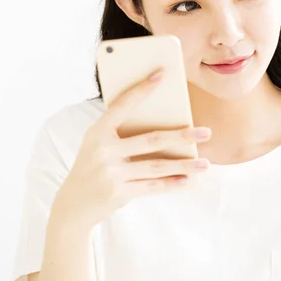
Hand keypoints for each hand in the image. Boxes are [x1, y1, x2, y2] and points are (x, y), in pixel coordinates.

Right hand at [51, 69, 211, 231]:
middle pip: (152, 140)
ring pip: (157, 166)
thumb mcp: (98, 144)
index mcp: (97, 132)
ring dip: (184, 165)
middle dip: (183, 136)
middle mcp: (103, 151)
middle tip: (207, 132)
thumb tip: (165, 120)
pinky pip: (152, 186)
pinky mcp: (119, 193)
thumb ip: (121, 131)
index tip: (162, 74)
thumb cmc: (94, 166)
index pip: (123, 105)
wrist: (73, 205)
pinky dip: (172, 184)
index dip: (141, 89)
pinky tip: (189, 180)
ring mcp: (111, 173)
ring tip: (205, 163)